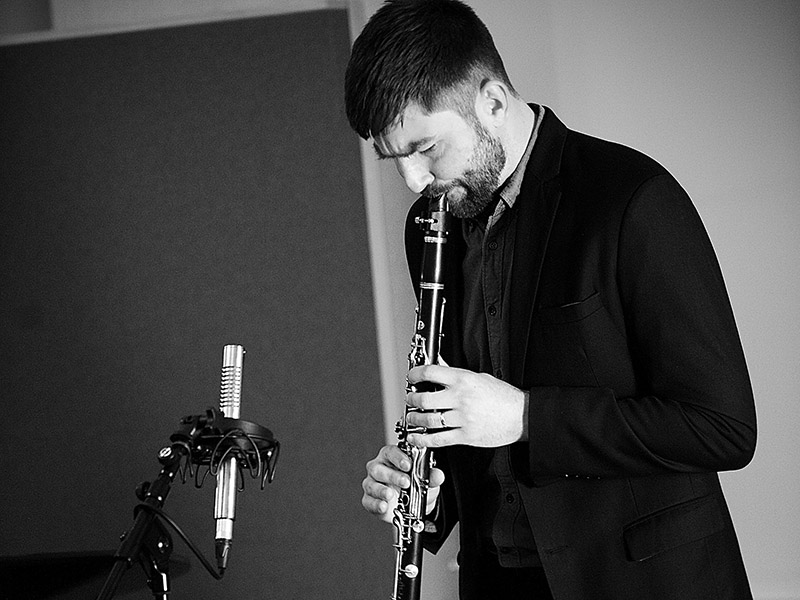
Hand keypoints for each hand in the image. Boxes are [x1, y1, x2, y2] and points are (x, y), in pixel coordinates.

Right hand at [361, 445, 444, 522]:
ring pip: (371, 484)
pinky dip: (376, 505)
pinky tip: (384, 506)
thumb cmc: (414, 486)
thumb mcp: (426, 481)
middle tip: (405, 482)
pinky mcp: (369, 499)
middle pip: (378, 468)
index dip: (398, 457)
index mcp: (391, 458)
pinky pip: (368, 501)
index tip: (408, 464)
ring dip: (381, 490)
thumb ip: (432, 477)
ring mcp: (372, 484)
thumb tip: (438, 475)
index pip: (391, 452)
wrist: (410, 506)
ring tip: (391, 495)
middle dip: (392, 475)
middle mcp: (378, 468)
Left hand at [405, 364, 528, 447]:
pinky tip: (416, 438)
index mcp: (464, 380)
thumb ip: (457, 375)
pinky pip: (438, 439)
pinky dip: (423, 440)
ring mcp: (462, 418)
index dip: (415, 374)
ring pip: (428, 420)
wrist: (521, 416)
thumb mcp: (480, 377)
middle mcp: (461, 398)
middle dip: (412, 399)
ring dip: (414, 419)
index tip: (411, 378)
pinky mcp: (465, 436)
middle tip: (410, 399)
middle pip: (424, 399)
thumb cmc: (503, 397)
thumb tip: (439, 368)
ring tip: (411, 417)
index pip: (430, 372)